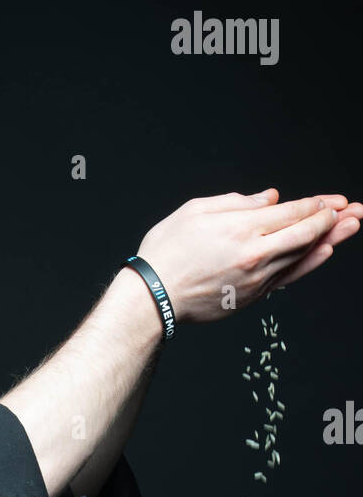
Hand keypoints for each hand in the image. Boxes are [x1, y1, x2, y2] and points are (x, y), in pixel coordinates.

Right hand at [137, 189, 362, 323]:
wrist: (153, 297)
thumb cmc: (166, 252)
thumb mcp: (196, 211)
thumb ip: (236, 202)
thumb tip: (270, 199)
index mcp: (242, 229)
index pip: (292, 213)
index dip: (318, 204)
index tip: (334, 200)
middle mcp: (256, 255)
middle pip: (306, 234)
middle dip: (334, 220)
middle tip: (355, 211)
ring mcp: (257, 279)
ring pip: (303, 256)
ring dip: (331, 240)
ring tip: (351, 228)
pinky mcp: (252, 297)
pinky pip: (289, 277)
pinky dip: (309, 263)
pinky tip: (323, 253)